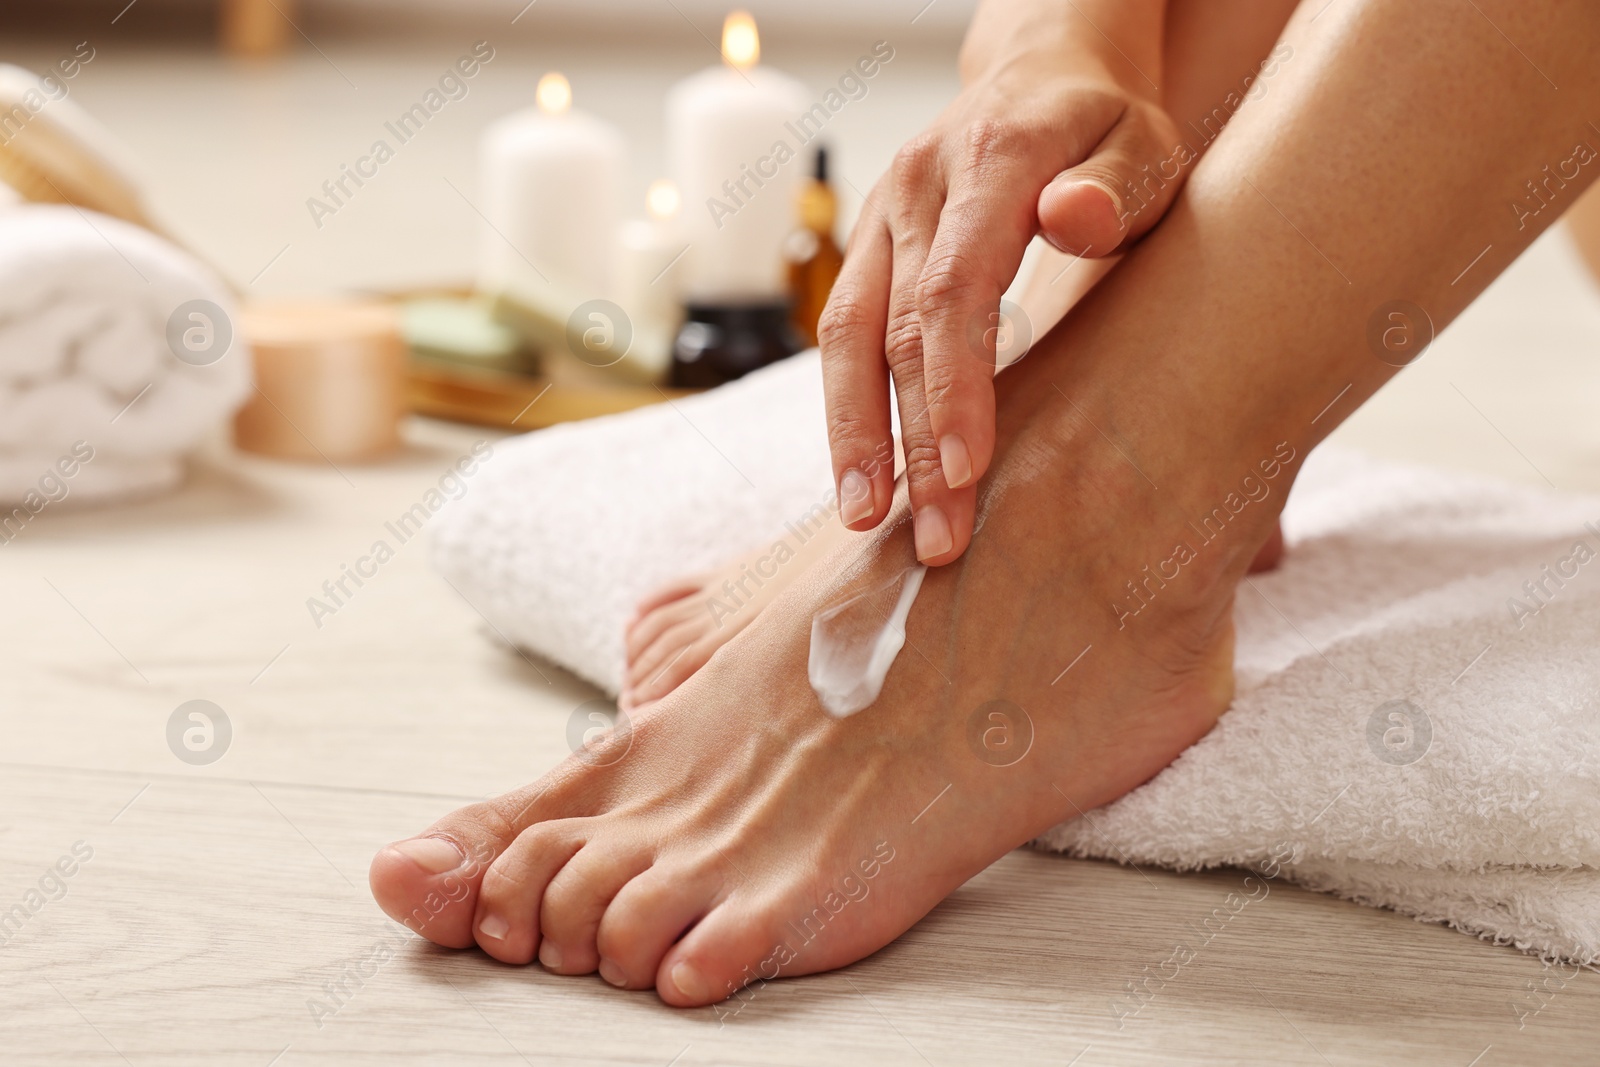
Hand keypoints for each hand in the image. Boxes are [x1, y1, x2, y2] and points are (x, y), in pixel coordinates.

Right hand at [819, 19, 1185, 563]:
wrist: (1042, 76)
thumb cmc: (1106, 128)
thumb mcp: (1145, 139)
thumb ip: (1117, 182)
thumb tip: (1074, 218)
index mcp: (989, 161)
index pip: (955, 288)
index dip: (954, 386)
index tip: (966, 472)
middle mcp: (917, 188)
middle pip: (893, 329)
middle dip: (908, 442)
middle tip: (934, 539)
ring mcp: (881, 217)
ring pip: (845, 336)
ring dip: (852, 434)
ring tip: (862, 520)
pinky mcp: (868, 246)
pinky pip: (841, 333)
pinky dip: (848, 407)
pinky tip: (864, 473)